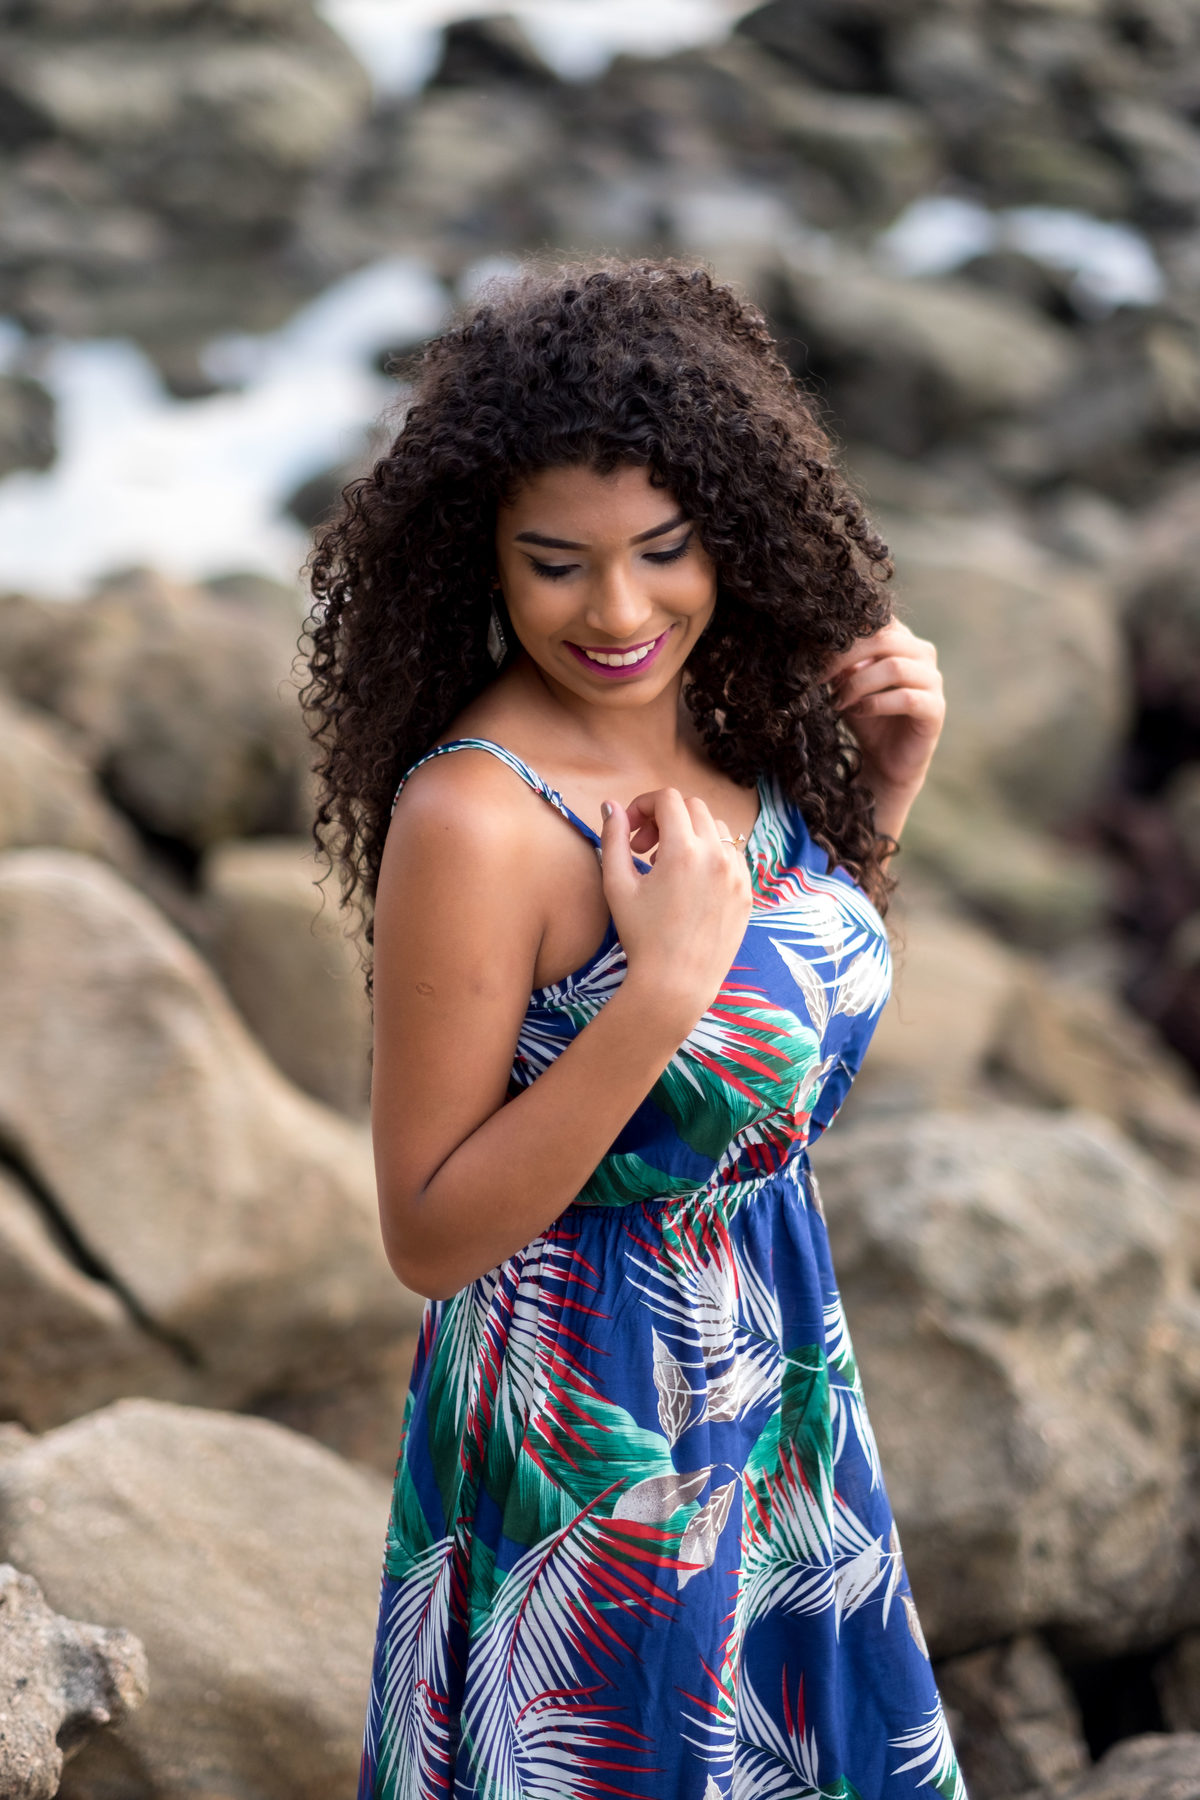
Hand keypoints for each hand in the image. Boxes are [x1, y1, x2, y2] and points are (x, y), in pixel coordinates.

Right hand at [600, 788, 751, 1034]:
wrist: (677, 982)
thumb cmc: (642, 936)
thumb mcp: (617, 885)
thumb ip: (613, 837)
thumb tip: (611, 806)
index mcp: (683, 850)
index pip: (668, 799)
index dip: (643, 805)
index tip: (630, 830)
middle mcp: (717, 856)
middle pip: (693, 807)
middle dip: (665, 817)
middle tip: (644, 848)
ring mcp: (737, 874)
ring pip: (716, 828)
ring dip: (690, 833)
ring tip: (667, 865)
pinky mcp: (747, 892)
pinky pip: (732, 855)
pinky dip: (711, 855)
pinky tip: (692, 882)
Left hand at [826, 620, 943, 807]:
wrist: (884, 759)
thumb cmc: (864, 714)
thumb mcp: (845, 683)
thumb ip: (839, 663)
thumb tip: (817, 646)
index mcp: (901, 639)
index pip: (876, 621)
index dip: (844, 635)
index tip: (813, 655)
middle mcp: (922, 653)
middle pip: (884, 639)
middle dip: (845, 657)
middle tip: (819, 678)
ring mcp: (933, 680)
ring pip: (894, 667)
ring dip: (858, 684)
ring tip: (837, 701)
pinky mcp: (936, 709)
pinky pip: (906, 698)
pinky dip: (875, 704)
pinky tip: (858, 711)